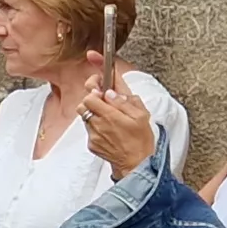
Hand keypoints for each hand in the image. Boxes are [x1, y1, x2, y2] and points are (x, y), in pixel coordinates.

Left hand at [83, 56, 156, 175]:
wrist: (136, 165)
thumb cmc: (141, 139)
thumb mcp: (141, 115)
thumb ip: (124, 101)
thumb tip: (110, 92)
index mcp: (111, 115)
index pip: (94, 92)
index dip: (93, 78)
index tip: (94, 62)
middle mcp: (99, 123)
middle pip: (85, 101)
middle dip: (94, 97)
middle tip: (105, 99)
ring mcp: (94, 134)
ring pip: (85, 114)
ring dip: (95, 112)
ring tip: (110, 117)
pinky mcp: (91, 143)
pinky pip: (89, 128)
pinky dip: (96, 125)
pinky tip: (109, 130)